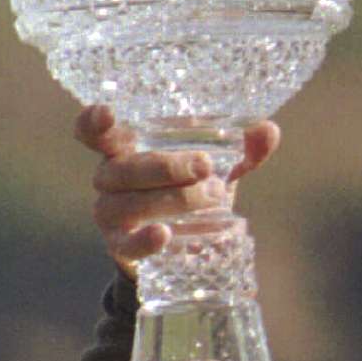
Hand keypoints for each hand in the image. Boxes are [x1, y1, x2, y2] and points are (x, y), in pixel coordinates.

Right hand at [75, 105, 280, 277]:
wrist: (184, 242)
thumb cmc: (192, 189)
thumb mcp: (219, 167)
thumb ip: (243, 149)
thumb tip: (268, 130)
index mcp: (124, 149)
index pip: (93, 132)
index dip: (94, 122)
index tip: (109, 114)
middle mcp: (109, 178)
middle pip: (124, 168)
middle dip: (167, 166)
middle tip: (207, 166)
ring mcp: (110, 213)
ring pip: (130, 203)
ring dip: (174, 199)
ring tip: (214, 197)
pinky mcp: (120, 246)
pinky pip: (127, 244)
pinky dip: (146, 240)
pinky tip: (165, 234)